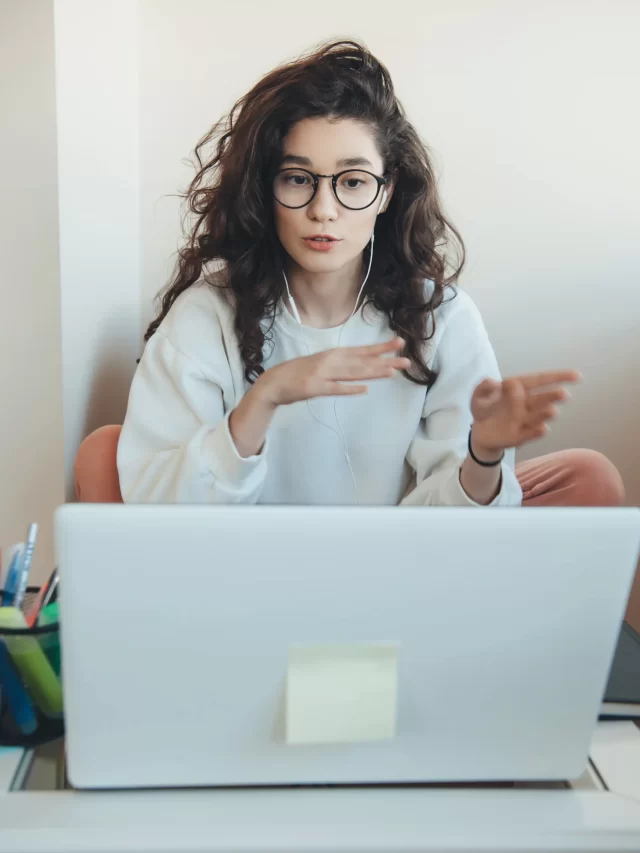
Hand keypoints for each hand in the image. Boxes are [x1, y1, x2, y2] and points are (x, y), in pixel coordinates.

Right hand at [253, 338, 410, 406]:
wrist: (274, 382)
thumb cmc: (300, 373)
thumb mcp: (322, 364)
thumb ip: (341, 365)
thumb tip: (362, 367)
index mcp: (334, 354)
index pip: (363, 350)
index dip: (382, 348)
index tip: (400, 344)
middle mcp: (331, 361)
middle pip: (363, 361)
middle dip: (385, 361)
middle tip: (406, 360)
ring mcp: (323, 374)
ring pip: (353, 373)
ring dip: (373, 372)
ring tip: (391, 372)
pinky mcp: (315, 388)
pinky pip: (335, 388)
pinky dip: (349, 389)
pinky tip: (364, 389)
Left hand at [470, 370, 580, 455]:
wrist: (480, 432)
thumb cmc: (483, 408)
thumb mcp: (478, 394)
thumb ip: (484, 386)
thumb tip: (497, 384)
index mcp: (519, 389)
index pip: (540, 380)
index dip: (558, 377)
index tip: (576, 376)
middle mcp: (527, 404)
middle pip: (542, 399)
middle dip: (552, 396)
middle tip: (563, 395)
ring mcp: (525, 421)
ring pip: (538, 416)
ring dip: (545, 414)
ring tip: (552, 411)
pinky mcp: (520, 436)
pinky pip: (529, 434)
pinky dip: (536, 432)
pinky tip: (542, 429)